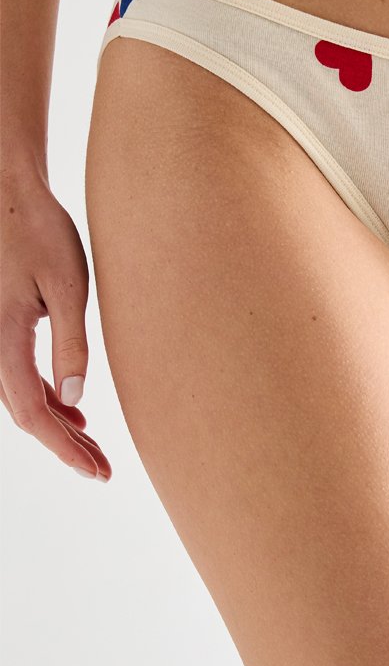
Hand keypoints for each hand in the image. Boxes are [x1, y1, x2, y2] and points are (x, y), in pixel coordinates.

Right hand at [0, 166, 110, 480]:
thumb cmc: (39, 231)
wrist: (7, 194)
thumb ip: (70, 343)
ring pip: (21, 397)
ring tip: (92, 444)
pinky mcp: (0, 327)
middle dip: (64, 445)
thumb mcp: (65, 286)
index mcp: (3, 339)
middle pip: (26, 413)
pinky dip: (46, 397)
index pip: (32, 413)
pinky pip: (18, 375)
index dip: (64, 448)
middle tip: (102, 470)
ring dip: (56, 424)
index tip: (96, 471)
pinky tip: (73, 406)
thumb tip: (76, 398)